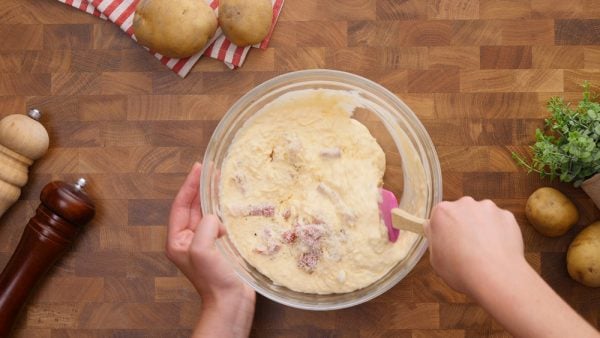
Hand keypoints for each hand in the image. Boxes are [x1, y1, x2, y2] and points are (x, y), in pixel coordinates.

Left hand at [166, 162, 254, 304]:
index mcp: (178, 240)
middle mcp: (189, 239)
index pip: (181, 205)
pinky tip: (232, 203)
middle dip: (202, 187)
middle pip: (194, 206)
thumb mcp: (202, 251)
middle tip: (212, 169)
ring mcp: (204, 243)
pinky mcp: (219, 247)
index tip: (198, 167)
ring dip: (214, 197)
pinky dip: (224, 210)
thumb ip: (205, 227)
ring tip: (222, 180)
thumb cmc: (213, 281)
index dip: (189, 185)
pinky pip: (220, 222)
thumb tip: (215, 217)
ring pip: (207, 212)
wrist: (231, 303)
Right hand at [423, 196, 524, 294]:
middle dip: (463, 225)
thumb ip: (434, 238)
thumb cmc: (462, 271)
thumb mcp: (435, 259)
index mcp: (442, 212)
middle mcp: (464, 204)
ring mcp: (487, 208)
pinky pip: (499, 221)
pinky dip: (499, 232)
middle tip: (466, 247)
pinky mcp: (506, 215)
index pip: (440, 215)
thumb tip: (432, 227)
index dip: (444, 229)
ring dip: (481, 227)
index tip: (448, 241)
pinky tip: (497, 249)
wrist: (496, 276)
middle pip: (461, 211)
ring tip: (484, 250)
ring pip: (482, 215)